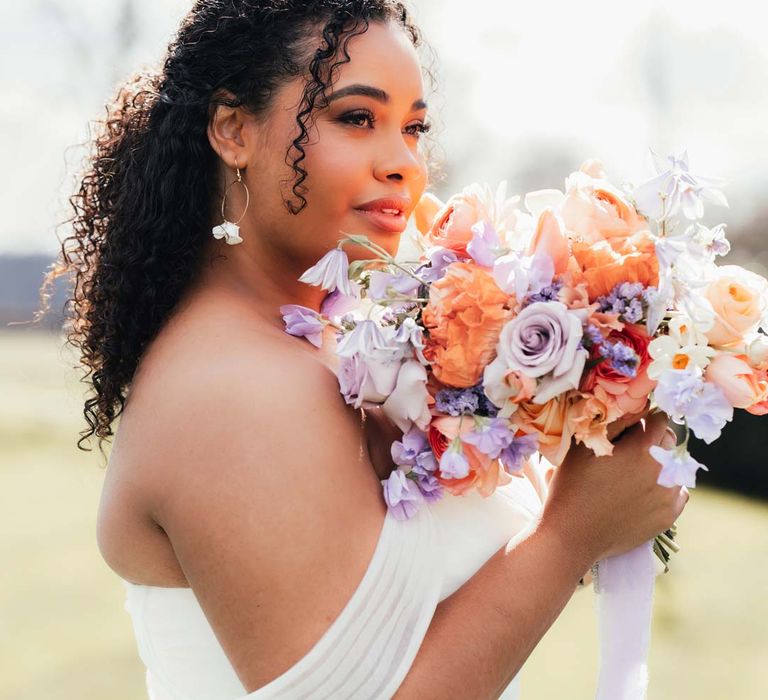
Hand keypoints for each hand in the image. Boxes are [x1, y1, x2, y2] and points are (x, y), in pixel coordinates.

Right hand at [540, 412, 689, 564]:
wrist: (573, 535)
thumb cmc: (573, 486)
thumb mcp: (585, 446)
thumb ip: (613, 422)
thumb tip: (633, 406)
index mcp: (644, 448)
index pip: (659, 419)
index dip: (644, 419)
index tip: (631, 426)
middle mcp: (664, 469)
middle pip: (669, 441)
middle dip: (653, 440)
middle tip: (630, 450)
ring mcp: (669, 495)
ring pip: (675, 467)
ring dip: (660, 464)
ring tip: (634, 474)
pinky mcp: (668, 516)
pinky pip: (678, 493)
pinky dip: (665, 488)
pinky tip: (643, 492)